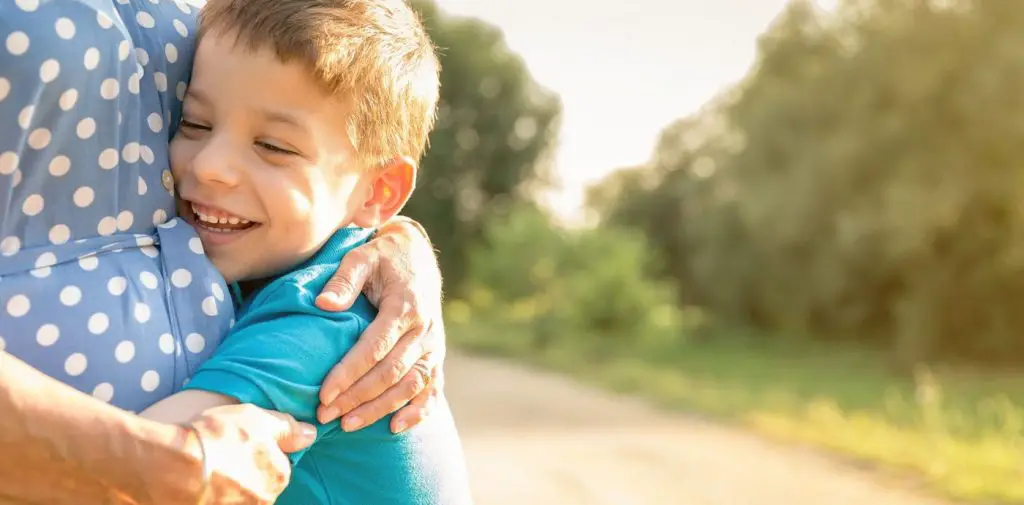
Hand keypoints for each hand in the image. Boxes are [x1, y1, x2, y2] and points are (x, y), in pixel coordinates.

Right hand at [188, 404, 316, 503]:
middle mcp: (263, 501)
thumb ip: (287, 428)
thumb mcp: (257, 419)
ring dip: (227, 488)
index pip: (277, 467)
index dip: (258, 453)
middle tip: (221, 458)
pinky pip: (220, 503)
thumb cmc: (218, 438)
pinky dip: (212, 496)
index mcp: (279, 477)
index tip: (239, 445)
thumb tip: (310, 434)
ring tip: (205, 472)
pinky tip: (197, 487)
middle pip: (258, 486)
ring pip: (238, 497)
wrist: (172, 467)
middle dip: (244, 474)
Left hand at [314, 217, 446, 432]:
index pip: (375, 347)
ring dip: (381, 408)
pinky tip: (396, 427)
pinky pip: (432, 388)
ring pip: (410, 385)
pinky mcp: (436, 355)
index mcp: (405, 306)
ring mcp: (433, 345)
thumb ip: (343, 280)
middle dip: (357, 397)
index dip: (350, 373)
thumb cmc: (383, 257)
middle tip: (326, 416)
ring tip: (349, 426)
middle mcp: (424, 330)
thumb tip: (323, 304)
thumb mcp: (362, 257)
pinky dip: (418, 410)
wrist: (417, 256)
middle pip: (390, 372)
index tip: (324, 394)